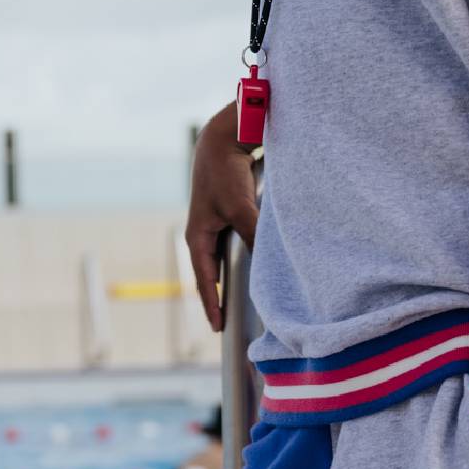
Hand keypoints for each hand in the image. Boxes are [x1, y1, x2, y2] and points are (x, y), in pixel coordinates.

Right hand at [185, 100, 259, 332]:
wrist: (223, 139)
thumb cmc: (225, 174)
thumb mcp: (240, 208)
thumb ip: (254, 235)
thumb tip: (271, 262)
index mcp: (197, 237)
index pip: (205, 280)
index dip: (211, 305)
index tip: (217, 329)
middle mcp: (203, 233)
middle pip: (210, 274)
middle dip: (217, 297)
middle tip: (225, 322)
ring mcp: (214, 223)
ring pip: (223, 259)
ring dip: (231, 278)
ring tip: (240, 301)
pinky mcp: (227, 212)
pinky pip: (234, 243)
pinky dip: (243, 258)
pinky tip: (256, 265)